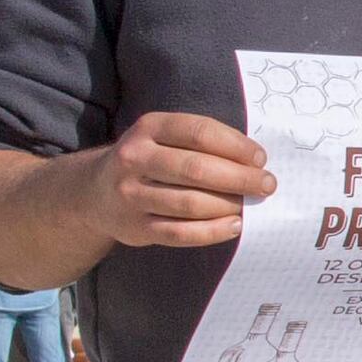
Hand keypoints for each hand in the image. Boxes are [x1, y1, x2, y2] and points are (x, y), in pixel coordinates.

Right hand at [83, 113, 273, 250]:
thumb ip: (203, 143)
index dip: (237, 146)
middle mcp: (134, 158)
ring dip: (229, 205)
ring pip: (190, 203)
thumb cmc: (151, 161)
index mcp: (148, 129)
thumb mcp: (166, 138)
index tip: (261, 159)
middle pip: (197, 169)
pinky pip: (180, 232)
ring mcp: (130, 194)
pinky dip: (212, 231)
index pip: (199, 132)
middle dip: (240, 178)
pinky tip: (234, 225)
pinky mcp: (134, 226)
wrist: (94, 192)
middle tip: (267, 185)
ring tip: (250, 204)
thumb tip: (255, 162)